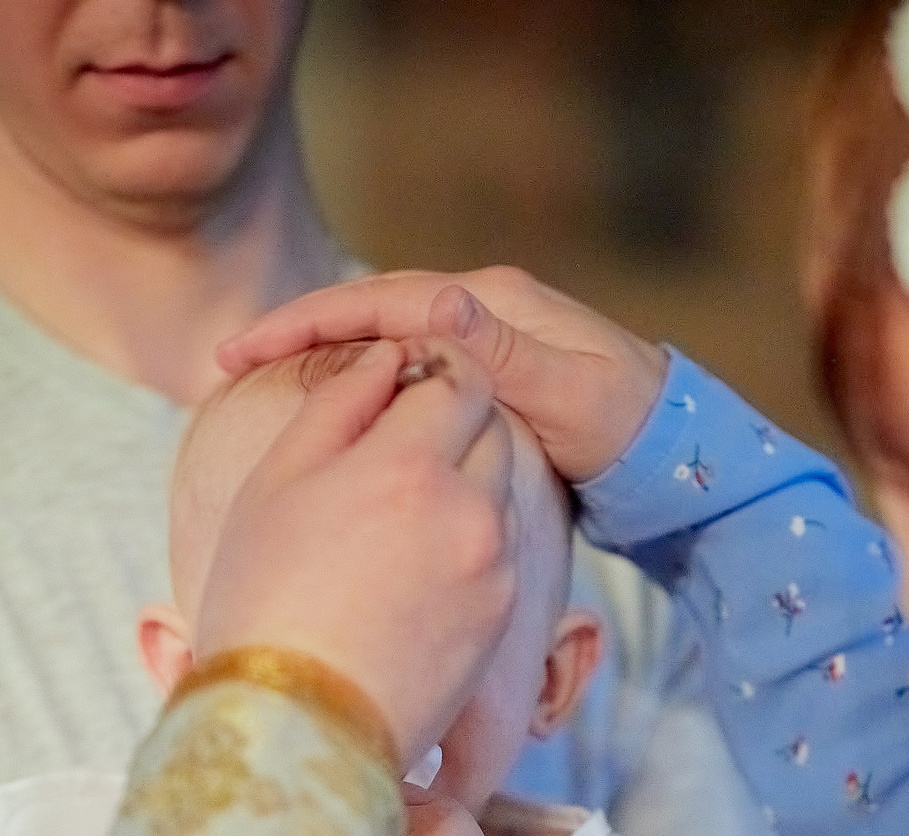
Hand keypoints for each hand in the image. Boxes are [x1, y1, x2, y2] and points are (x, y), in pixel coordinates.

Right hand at [193, 337, 514, 764]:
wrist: (298, 729)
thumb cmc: (264, 598)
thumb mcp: (279, 482)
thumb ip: (339, 403)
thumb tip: (384, 357)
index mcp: (410, 461)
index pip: (455, 374)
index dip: (428, 370)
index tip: (396, 386)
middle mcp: (470, 507)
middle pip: (491, 427)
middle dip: (453, 421)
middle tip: (393, 449)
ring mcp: (494, 565)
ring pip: (499, 489)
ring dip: (463, 482)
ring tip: (395, 518)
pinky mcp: (503, 617)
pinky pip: (497, 550)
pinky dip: (467, 541)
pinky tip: (410, 570)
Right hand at [219, 269, 669, 483]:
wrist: (677, 459)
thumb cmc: (627, 431)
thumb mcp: (566, 394)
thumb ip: (500, 352)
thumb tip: (435, 304)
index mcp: (491, 304)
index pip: (379, 302)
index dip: (308, 324)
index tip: (245, 351)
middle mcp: (482, 311)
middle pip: (371, 311)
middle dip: (301, 332)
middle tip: (231, 362)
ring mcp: (484, 342)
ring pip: (386, 340)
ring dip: (327, 355)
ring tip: (265, 381)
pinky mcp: (486, 379)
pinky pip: (408, 371)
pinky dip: (364, 382)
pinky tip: (336, 409)